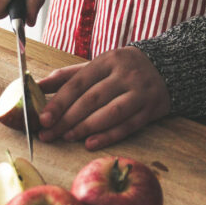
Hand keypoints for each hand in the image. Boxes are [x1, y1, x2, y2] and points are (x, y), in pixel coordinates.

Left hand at [37, 46, 170, 149]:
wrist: (169, 67)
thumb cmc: (123, 69)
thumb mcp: (98, 65)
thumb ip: (68, 76)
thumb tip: (36, 86)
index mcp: (108, 60)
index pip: (78, 83)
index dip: (58, 102)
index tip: (42, 118)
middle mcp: (125, 75)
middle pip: (91, 100)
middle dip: (66, 119)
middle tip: (48, 134)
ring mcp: (140, 93)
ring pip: (109, 114)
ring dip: (85, 128)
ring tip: (66, 137)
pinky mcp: (151, 109)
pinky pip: (127, 126)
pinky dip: (107, 136)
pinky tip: (90, 144)